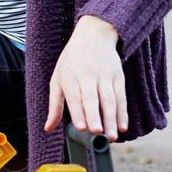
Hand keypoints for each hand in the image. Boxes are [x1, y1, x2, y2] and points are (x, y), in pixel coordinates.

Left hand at [44, 15, 126, 140]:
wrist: (94, 35)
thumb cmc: (72, 60)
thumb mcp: (58, 78)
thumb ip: (54, 105)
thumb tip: (48, 128)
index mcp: (69, 77)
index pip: (73, 97)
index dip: (78, 112)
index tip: (81, 128)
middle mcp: (87, 75)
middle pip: (92, 98)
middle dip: (94, 115)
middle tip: (97, 132)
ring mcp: (104, 75)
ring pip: (109, 99)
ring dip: (111, 118)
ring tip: (112, 136)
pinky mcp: (118, 76)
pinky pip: (121, 96)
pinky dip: (123, 112)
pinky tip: (123, 126)